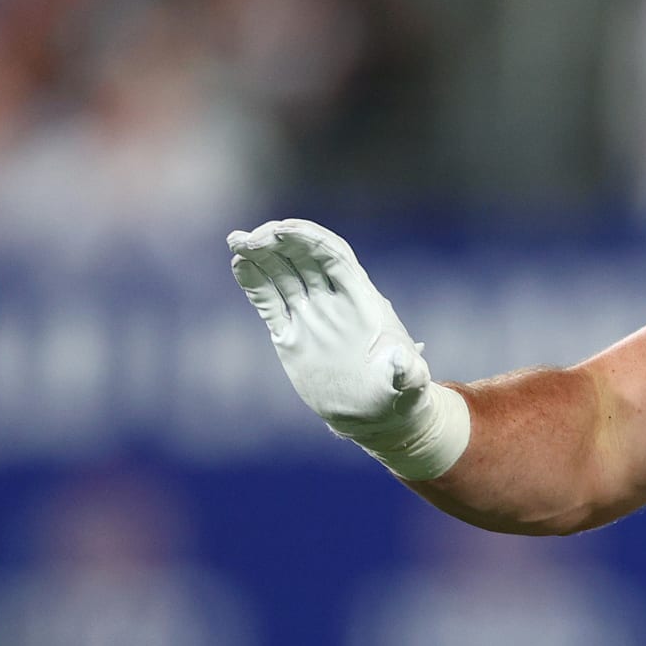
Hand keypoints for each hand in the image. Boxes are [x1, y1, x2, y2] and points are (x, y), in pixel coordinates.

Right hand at [228, 218, 468, 478]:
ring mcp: (312, 316)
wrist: (374, 414)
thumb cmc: (399, 395)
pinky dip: (255, 283)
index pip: (335, 257)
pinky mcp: (292, 334)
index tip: (282, 230)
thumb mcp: (409, 385)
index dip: (310, 240)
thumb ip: (407, 372)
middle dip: (279, 241)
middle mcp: (335, 301)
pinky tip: (239, 265)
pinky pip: (271, 302)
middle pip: (305, 257)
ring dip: (261, 255)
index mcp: (363, 301)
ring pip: (284, 274)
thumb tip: (405, 360)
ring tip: (236, 240)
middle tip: (250, 236)